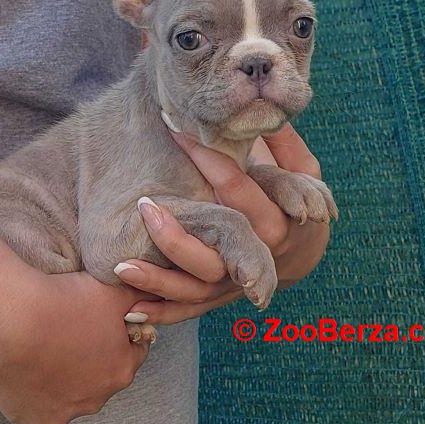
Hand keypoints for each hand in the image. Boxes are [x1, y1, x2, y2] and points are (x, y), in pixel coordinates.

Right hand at [0, 270, 150, 423]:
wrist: (9, 321)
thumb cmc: (62, 305)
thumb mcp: (113, 291)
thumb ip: (139, 295)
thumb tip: (152, 293)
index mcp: (120, 370)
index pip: (134, 349)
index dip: (123, 329)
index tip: (107, 317)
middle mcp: (94, 398)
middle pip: (102, 371)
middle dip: (94, 350)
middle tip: (75, 323)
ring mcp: (59, 410)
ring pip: (70, 388)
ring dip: (65, 369)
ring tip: (49, 338)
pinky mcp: (27, 414)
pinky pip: (37, 398)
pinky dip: (35, 380)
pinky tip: (29, 357)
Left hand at [116, 124, 329, 323]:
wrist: (303, 250)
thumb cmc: (297, 201)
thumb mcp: (302, 171)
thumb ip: (284, 144)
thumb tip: (266, 111)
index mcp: (276, 218)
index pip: (237, 186)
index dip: (205, 155)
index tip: (171, 127)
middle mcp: (257, 255)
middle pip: (216, 248)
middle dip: (178, 233)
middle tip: (144, 207)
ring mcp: (236, 282)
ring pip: (197, 286)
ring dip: (159, 279)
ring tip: (122, 267)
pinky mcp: (220, 296)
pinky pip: (189, 309)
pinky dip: (162, 312)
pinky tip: (129, 310)